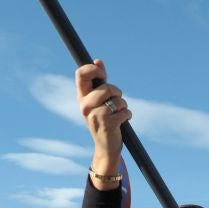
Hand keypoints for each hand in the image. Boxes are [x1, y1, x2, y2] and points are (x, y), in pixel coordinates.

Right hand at [76, 60, 129, 177]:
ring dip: (123, 106)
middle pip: (107, 87)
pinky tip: (122, 122)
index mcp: (82, 98)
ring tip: (118, 114)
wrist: (105, 146)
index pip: (81, 74)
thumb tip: (98, 61)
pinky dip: (127, 115)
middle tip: (116, 101)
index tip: (103, 76)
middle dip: (117, 92)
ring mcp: (95, 116)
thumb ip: (99, 81)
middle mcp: (85, 106)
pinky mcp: (107, 124)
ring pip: (118, 100)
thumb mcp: (98, 100)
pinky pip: (125, 111)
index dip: (94, 70)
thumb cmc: (103, 120)